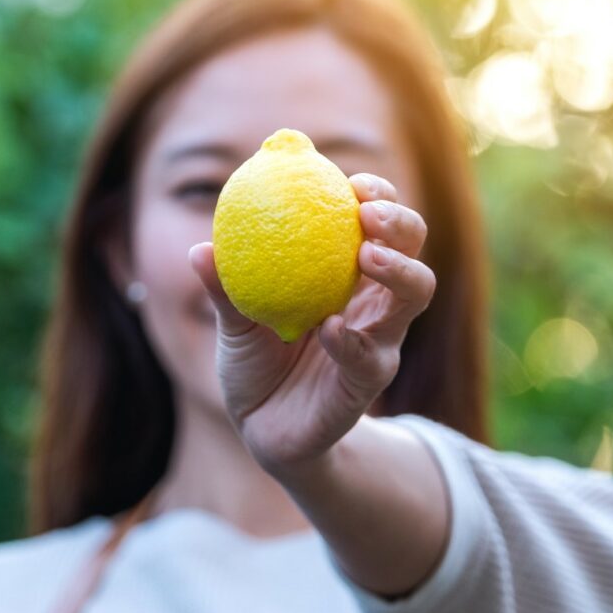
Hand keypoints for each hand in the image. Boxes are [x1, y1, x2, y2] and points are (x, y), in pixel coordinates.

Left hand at [189, 173, 435, 484]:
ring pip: (414, 297)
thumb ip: (223, 287)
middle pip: (412, 249)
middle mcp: (373, 302)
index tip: (353, 183)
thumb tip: (198, 249)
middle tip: (367, 213)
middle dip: (401, 223)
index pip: (379, 224)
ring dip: (398, 270)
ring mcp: (378, 341)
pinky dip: (353, 340)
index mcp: (348, 275)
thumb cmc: (256, 362)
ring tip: (367, 256)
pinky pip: (370, 358)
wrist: (261, 428)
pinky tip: (330, 328)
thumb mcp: (233, 321)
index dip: (378, 196)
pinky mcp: (368, 382)